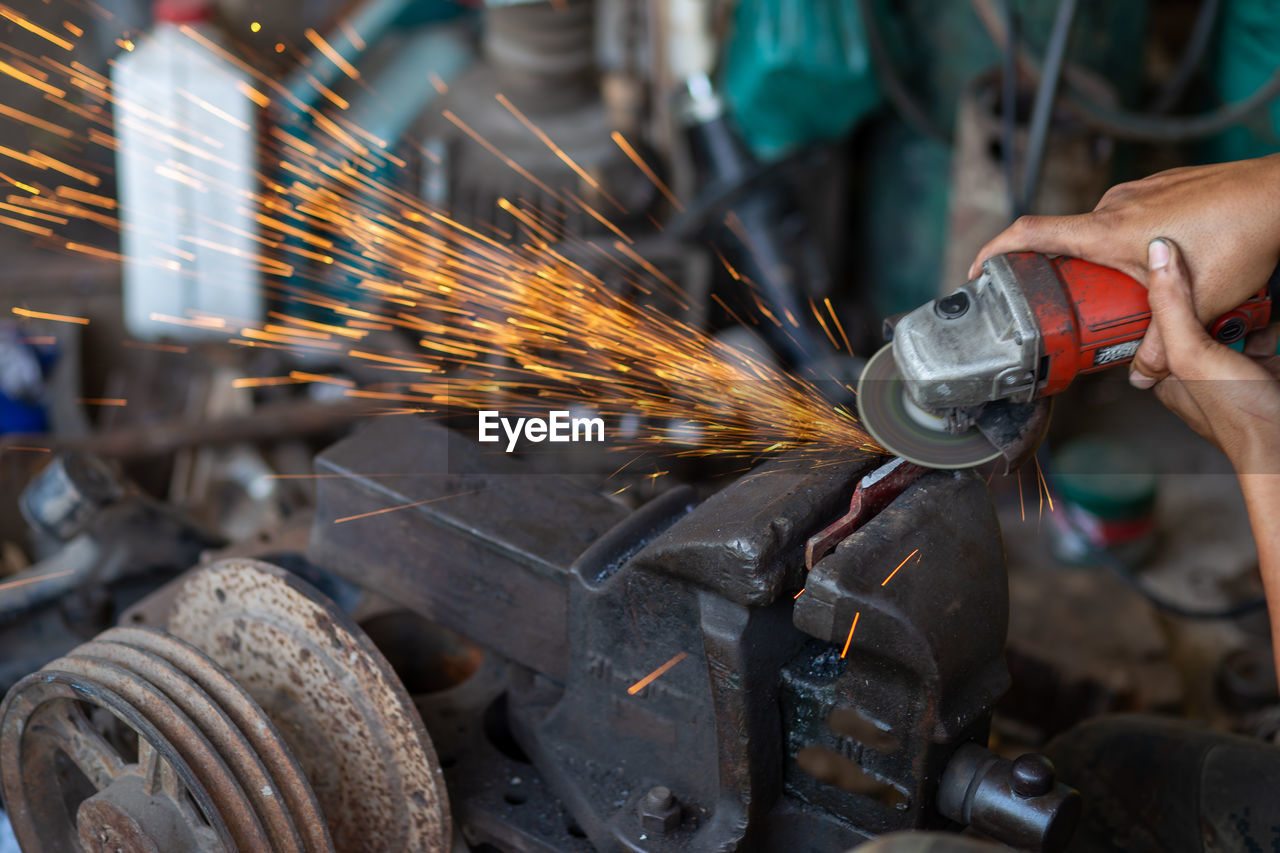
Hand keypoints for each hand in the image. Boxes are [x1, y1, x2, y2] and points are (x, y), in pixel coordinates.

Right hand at [968, 155, 1279, 383]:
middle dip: (1069, 279)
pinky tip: (1170, 263)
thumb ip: (1163, 346)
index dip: (994, 251)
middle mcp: (1115, 205)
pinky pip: (1131, 220)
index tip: (977, 271)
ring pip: (1105, 234)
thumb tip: (1140, 374)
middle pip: (1068, 244)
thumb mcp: (1200, 306)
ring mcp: (1138, 192)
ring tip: (1138, 291)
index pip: (1029, 234)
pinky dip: (1136, 246)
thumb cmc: (1242, 235)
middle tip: (1082, 307)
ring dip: (1111, 265)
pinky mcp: (1160, 187)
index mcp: (1108, 231)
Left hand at [1144, 237, 1279, 474]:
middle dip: (1210, 296)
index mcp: (1169, 375)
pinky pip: (1265, 333)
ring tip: (1246, 281)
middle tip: (1215, 265)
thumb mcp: (1193, 353)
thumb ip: (1172, 306)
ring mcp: (1236, 371)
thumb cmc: (1240, 414)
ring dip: (1242, 304)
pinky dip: (1269, 318)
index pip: (1154, 325)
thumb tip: (1157, 254)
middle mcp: (1199, 373)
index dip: (1160, 296)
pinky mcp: (1267, 369)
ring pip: (1233, 323)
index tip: (1166, 261)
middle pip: (1197, 319)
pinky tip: (1270, 304)